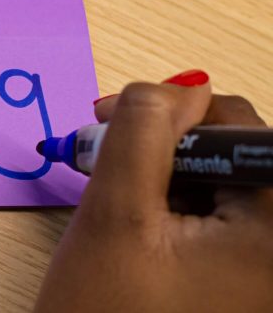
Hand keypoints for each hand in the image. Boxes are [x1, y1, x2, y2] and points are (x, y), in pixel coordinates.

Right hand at [35, 70, 271, 311]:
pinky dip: (170, 203)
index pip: (240, 131)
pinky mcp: (239, 276)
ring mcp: (258, 266)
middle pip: (229, 156)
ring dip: (162, 173)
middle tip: (106, 155)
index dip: (176, 113)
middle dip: (164, 146)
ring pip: (215, 183)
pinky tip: (135, 219)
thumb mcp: (114, 215)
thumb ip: (143, 134)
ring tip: (116, 196)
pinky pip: (212, 216)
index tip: (118, 116)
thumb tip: (174, 87)